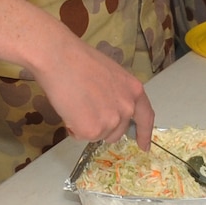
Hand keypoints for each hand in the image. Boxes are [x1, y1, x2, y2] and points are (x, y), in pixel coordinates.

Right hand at [24, 36, 154, 147]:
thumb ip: (117, 94)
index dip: (144, 134)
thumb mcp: (111, 75)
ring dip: (87, 127)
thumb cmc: (80, 60)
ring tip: (75, 104)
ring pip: (99, 135)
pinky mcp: (92, 130)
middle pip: (117, 132)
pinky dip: (73, 127)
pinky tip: (68, 109)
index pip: (146, 118)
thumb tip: (108, 108)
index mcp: (134, 91)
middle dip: (103, 127)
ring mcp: (111, 121)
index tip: (144, 146)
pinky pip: (81, 136)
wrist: (59, 58)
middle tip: (86, 110)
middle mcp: (127, 108)